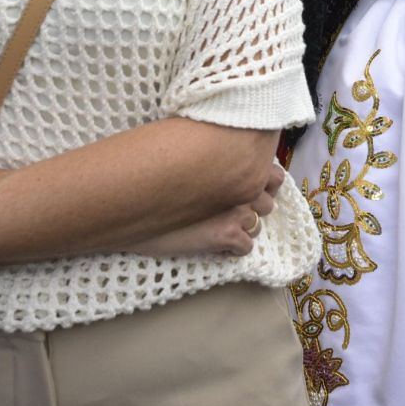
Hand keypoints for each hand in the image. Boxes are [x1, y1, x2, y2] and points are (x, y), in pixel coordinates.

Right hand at [128, 165, 284, 259]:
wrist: (130, 203)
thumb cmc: (153, 175)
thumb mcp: (188, 157)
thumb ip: (216, 160)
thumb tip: (227, 160)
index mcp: (237, 163)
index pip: (274, 174)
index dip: (263, 183)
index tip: (247, 187)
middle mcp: (242, 185)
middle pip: (268, 202)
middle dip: (253, 206)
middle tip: (229, 209)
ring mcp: (236, 210)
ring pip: (257, 225)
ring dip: (243, 227)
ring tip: (217, 226)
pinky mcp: (228, 235)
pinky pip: (246, 247)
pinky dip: (232, 248)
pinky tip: (214, 244)